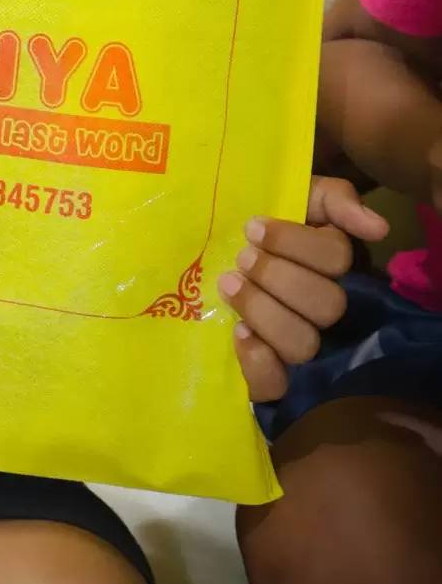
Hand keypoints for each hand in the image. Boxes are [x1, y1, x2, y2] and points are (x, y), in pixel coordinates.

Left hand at [221, 176, 388, 402]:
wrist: (207, 252)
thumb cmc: (257, 228)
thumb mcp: (293, 197)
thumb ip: (332, 199)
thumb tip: (376, 227)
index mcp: (330, 267)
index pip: (335, 259)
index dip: (294, 243)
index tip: (254, 228)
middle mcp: (323, 310)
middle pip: (325, 305)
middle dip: (277, 276)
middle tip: (243, 258)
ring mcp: (299, 346)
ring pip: (302, 344)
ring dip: (263, 311)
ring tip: (228, 284)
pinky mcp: (269, 377)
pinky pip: (274, 385)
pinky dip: (257, 360)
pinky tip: (238, 332)